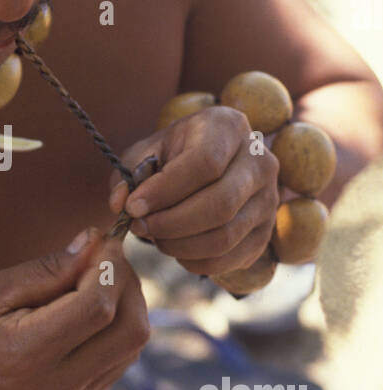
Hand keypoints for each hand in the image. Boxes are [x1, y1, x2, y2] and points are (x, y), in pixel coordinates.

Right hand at [0, 231, 149, 389]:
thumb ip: (43, 271)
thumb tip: (92, 243)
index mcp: (30, 352)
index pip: (99, 306)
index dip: (110, 266)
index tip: (102, 240)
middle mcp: (59, 383)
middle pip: (131, 330)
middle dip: (129, 284)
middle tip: (106, 258)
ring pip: (132, 348)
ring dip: (128, 306)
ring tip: (98, 280)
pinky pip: (118, 363)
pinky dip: (118, 330)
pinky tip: (91, 310)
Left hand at [108, 106, 279, 276]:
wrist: (210, 164)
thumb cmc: (173, 155)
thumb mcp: (147, 152)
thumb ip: (128, 174)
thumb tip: (120, 203)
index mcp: (229, 127)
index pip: (204, 163)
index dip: (165, 191)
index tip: (133, 207)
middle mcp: (260, 161)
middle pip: (220, 204)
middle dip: (170, 223)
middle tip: (139, 227)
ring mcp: (269, 198)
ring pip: (225, 236)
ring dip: (180, 245)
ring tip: (154, 236)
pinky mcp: (267, 231)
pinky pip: (231, 258)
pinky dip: (196, 262)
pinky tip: (176, 250)